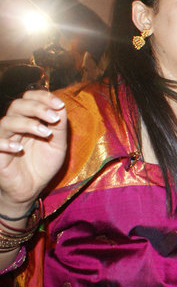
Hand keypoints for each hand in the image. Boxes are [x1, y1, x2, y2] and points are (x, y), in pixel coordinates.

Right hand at [0, 91, 67, 216]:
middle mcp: (14, 126)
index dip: (43, 97)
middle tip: (54, 118)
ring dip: (28, 124)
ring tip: (46, 133)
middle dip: (38, 107)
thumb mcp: (58, 146)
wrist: (32, 189)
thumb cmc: (43, 165)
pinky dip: (5, 143)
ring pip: (7, 121)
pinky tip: (20, 148)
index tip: (59, 104)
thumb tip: (61, 107)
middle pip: (17, 105)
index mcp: (28, 119)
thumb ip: (59, 128)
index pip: (29, 98)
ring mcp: (4, 139)